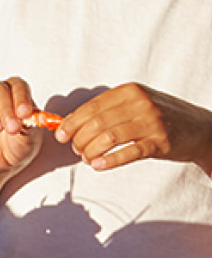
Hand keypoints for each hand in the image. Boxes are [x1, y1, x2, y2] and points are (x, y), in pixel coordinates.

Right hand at [0, 79, 48, 180]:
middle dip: (5, 109)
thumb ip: (29, 125)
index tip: (24, 114)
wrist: (1, 161)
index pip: (17, 86)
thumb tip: (28, 116)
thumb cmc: (17, 145)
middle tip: (12, 128)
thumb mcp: (30, 139)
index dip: (21, 98)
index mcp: (15, 94)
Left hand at [56, 84, 211, 172]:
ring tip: (87, 159)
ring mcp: (152, 122)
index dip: (71, 123)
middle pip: (96, 124)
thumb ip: (109, 109)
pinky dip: (109, 160)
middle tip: (76, 150)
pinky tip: (98, 166)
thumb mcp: (137, 104)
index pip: (90, 107)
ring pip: (108, 138)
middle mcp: (140, 103)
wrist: (202, 129)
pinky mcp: (161, 142)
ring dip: (91, 151)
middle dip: (79, 140)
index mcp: (129, 91)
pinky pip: (128, 153)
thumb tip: (72, 121)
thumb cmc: (163, 117)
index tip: (60, 135)